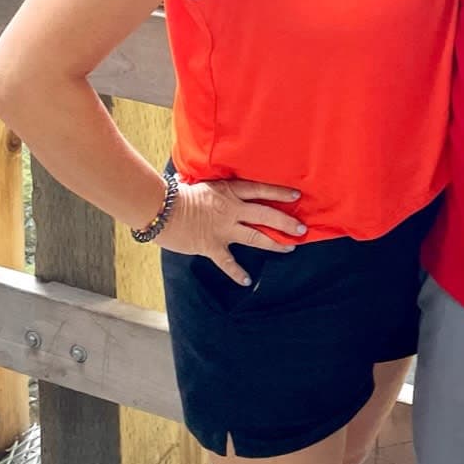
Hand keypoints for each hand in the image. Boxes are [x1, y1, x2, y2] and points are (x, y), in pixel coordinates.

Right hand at [158, 178, 305, 285]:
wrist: (162, 209)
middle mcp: (231, 209)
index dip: (279, 192)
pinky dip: (237, 272)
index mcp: (229, 191)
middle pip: (265, 214)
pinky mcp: (211, 246)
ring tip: (288, 248)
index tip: (296, 195)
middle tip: (302, 228)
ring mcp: (223, 228)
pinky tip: (247, 280)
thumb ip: (217, 186)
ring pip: (255, 237)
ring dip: (273, 243)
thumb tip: (220, 182)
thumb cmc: (179, 193)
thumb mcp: (203, 182)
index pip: (260, 190)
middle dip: (285, 221)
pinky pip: (228, 262)